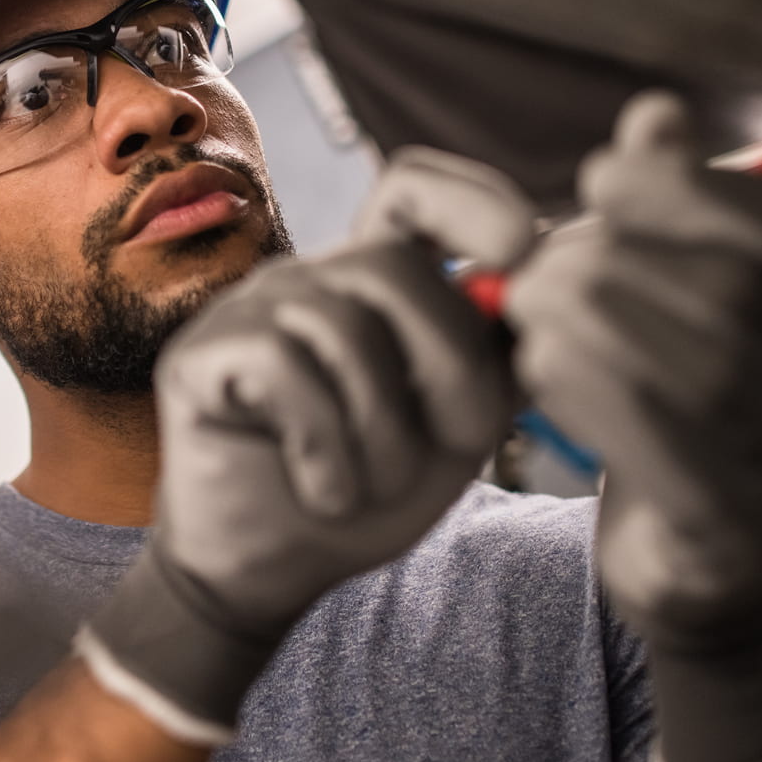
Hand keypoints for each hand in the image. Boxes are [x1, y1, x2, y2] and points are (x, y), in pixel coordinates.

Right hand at [79, 150, 535, 741]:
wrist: (267, 573)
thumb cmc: (364, 496)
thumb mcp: (458, 428)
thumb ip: (501, 356)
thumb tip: (560, 275)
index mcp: (373, 285)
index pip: (415, 188)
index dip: (475, 202)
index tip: (521, 258)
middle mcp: (309, 280)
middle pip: (395, 266)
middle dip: (450, 365)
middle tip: (456, 445)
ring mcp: (248, 309)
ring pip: (344, 328)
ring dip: (383, 432)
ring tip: (373, 487)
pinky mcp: (200, 352)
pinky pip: (286, 371)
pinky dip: (326, 451)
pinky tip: (324, 493)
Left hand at [504, 93, 761, 761]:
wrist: (701, 560)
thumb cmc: (681, 408)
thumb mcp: (680, 299)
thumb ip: (672, 209)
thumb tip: (655, 116)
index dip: (684, 190)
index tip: (597, 177)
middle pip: (734, 295)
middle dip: (616, 262)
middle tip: (536, 264)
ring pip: (700, 370)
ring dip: (592, 325)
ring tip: (526, 310)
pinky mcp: (732, 519)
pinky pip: (667, 449)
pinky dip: (592, 397)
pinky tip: (539, 370)